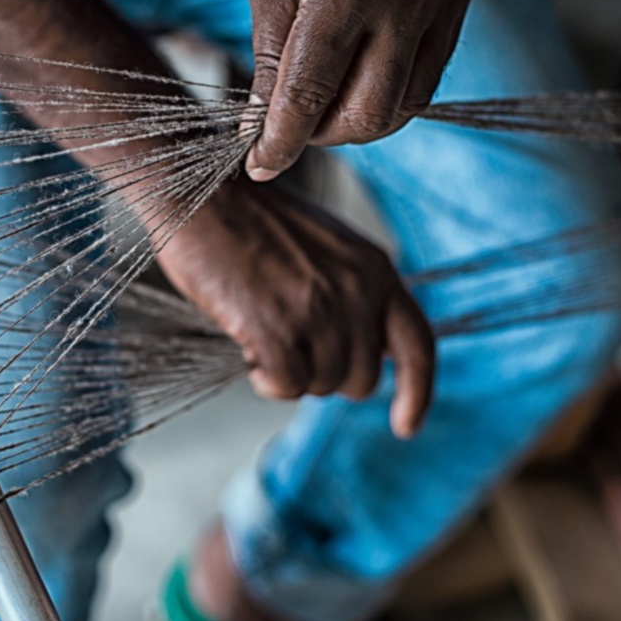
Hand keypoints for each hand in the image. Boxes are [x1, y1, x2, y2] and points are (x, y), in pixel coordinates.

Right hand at [156, 179, 434, 437]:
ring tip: (262, 335)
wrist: (202, 194)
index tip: (405, 426)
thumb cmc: (252, 221)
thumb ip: (353, 294)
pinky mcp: (276, 328)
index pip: (418, 345)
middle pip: (361, 379)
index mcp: (375, 269)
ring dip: (291, 375)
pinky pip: (287, 387)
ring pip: (322, 386)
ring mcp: (318, 311)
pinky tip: (249, 352)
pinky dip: (268, 381)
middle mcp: (356, 292)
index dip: (417, 392)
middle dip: (326, 376)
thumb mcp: (327, 248)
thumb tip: (364, 355)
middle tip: (289, 347)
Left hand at [243, 0, 475, 181]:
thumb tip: (263, 122)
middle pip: (371, 115)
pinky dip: (393, 84)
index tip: (260, 165)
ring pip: (409, 101)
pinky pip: (432, 67)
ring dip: (362, 116)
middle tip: (292, 126)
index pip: (312, 95)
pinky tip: (361, 68)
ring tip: (325, 98)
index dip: (282, 142)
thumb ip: (272, 51)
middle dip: (326, 135)